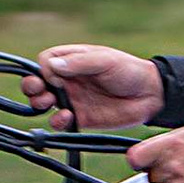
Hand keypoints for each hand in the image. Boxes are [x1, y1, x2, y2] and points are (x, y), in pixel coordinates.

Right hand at [23, 44, 162, 129]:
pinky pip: (59, 121)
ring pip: (43, 102)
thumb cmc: (130, 71)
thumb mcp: (105, 61)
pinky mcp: (78, 117)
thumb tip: (50, 66)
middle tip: (38, 89)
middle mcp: (68, 80)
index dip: (45, 68)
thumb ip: (78, 63)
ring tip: (47, 102)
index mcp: (72, 61)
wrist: (151, 95)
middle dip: (32, 86)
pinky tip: (66, 117)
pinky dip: (57, 121)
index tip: (57, 74)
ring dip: (39, 102)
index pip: (45, 61)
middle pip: (37, 82)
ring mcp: (71, 99)